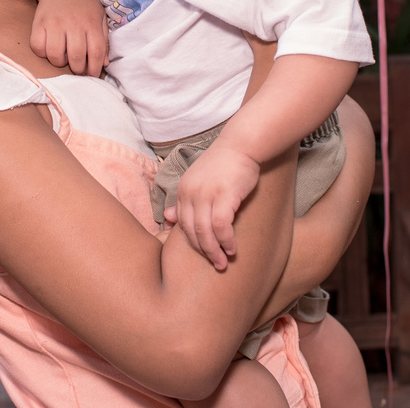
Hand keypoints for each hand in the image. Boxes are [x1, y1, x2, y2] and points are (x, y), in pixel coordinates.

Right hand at [31, 0, 108, 76]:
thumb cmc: (84, 3)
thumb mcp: (100, 17)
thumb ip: (104, 40)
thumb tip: (104, 63)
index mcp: (91, 23)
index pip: (96, 52)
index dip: (94, 68)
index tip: (91, 73)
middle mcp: (73, 23)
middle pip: (76, 57)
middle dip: (77, 69)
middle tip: (77, 67)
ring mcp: (54, 23)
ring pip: (55, 55)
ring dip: (59, 62)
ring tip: (63, 56)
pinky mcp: (39, 22)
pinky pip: (37, 47)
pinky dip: (42, 53)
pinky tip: (49, 48)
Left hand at [163, 145, 260, 271]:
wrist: (242, 144)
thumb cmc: (224, 164)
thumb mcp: (198, 180)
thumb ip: (186, 200)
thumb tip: (167, 218)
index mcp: (182, 190)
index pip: (182, 224)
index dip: (192, 243)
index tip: (204, 254)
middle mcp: (190, 193)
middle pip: (191, 231)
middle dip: (203, 252)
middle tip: (215, 265)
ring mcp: (205, 193)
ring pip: (204, 232)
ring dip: (214, 251)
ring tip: (223, 263)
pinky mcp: (224, 195)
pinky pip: (221, 225)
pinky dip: (226, 240)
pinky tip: (233, 248)